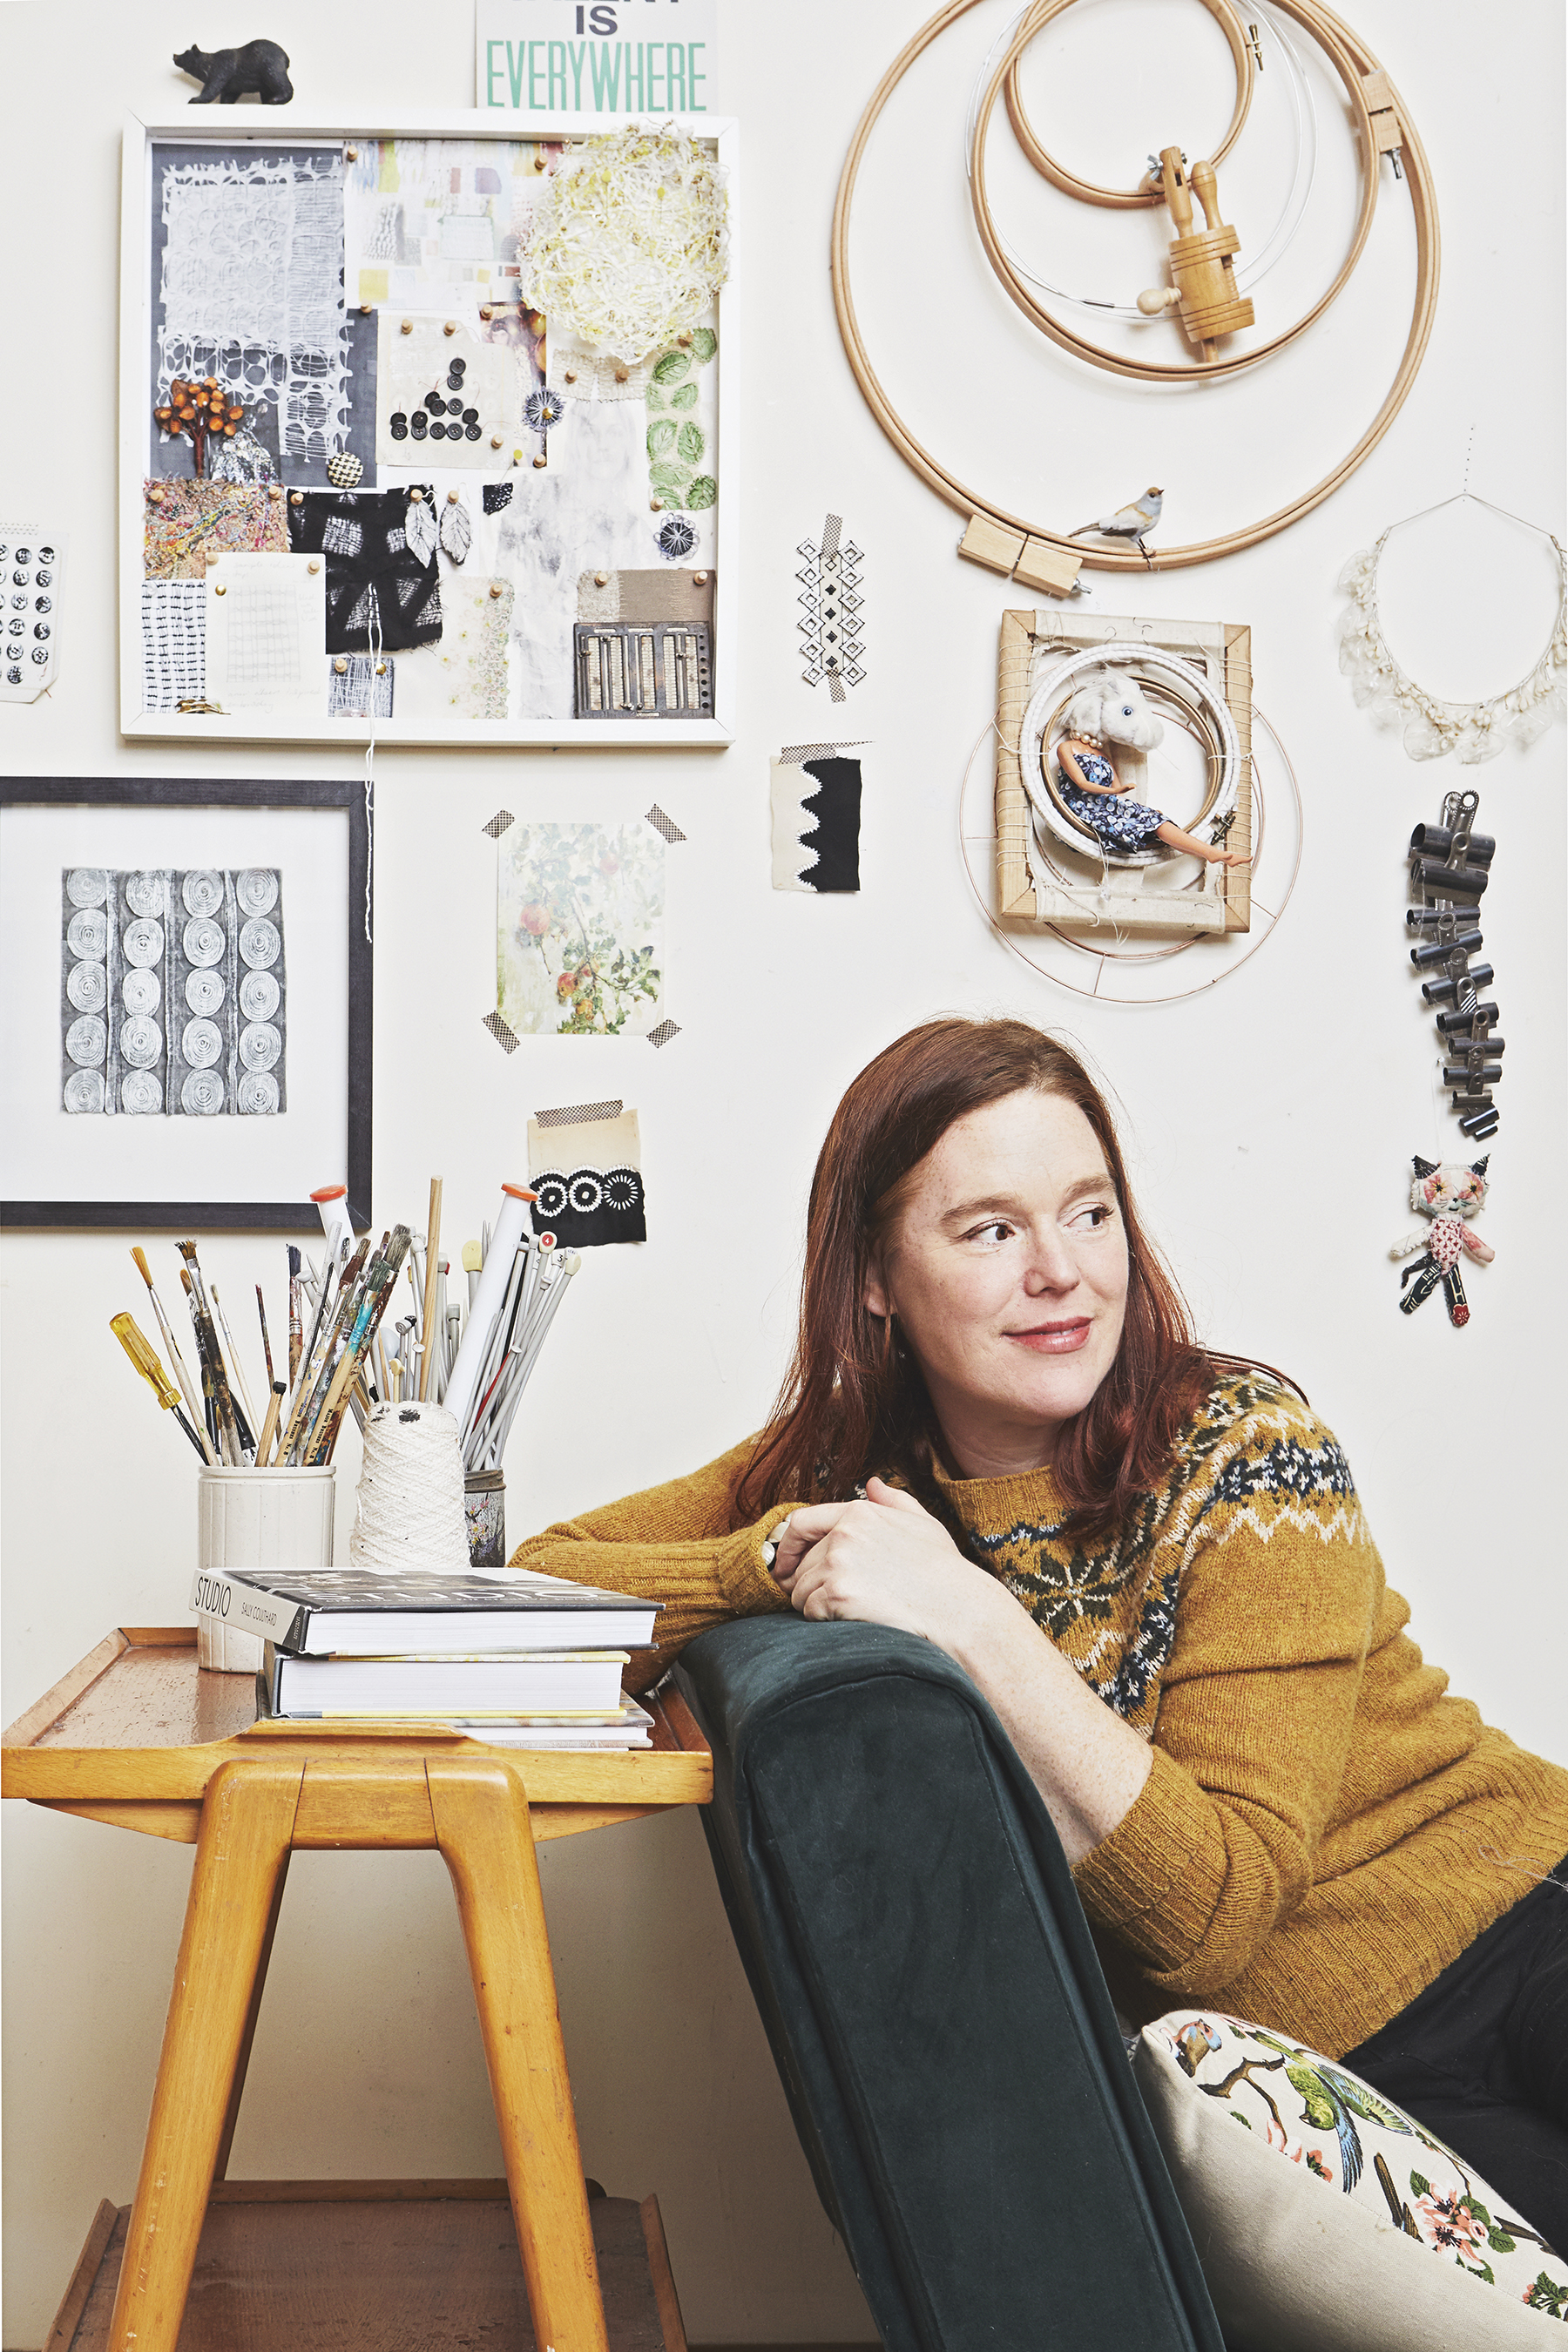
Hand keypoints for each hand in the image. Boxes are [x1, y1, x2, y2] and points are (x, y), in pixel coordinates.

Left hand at [771, 1478, 1007, 1656]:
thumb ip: (893, 1500)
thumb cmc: (944, 1571)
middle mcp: (843, 1533)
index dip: (787, 1547)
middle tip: (828, 1600)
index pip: (800, 1523)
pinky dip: (821, 1620)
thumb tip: (871, 1483)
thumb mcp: (922, 1523)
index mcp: (858, 1511)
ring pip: (799, 1590)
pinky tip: (849, 1619)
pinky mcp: (836, 1593)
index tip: (786, 1566)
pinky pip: (809, 1610)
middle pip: (799, 1564)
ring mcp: (838, 1563)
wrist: (958, 1610)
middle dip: (807, 1584)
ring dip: (814, 1605)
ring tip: (846, 1611)